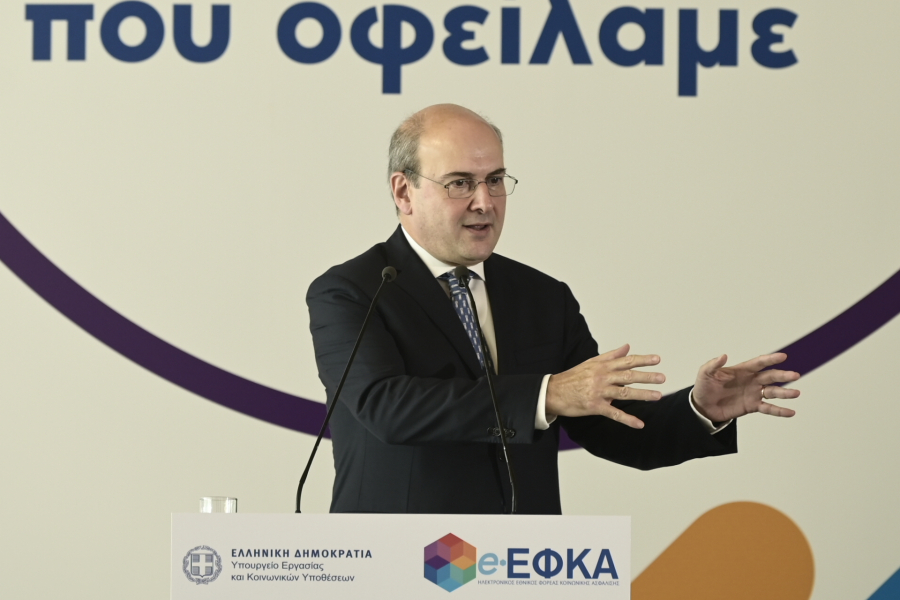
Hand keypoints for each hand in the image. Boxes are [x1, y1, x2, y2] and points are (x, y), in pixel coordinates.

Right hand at [546, 344, 664, 428]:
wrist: (553, 392)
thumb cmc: (573, 377)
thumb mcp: (591, 363)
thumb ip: (611, 355)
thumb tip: (627, 346)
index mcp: (602, 366)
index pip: (626, 361)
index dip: (642, 360)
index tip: (657, 359)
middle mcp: (602, 377)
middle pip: (628, 376)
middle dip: (646, 377)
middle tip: (662, 378)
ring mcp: (599, 392)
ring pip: (624, 393)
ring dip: (642, 395)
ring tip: (657, 396)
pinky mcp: (595, 406)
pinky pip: (614, 413)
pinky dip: (627, 419)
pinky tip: (639, 424)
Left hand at [692, 353, 800, 421]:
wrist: (702, 406)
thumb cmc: (704, 387)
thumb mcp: (705, 374)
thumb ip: (713, 365)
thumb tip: (723, 355)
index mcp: (742, 370)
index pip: (758, 363)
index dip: (770, 359)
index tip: (782, 356)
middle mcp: (751, 381)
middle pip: (770, 376)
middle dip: (782, 375)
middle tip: (795, 375)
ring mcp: (753, 393)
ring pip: (773, 392)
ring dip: (785, 393)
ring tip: (796, 393)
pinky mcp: (752, 406)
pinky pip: (768, 408)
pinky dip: (780, 411)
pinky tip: (791, 412)